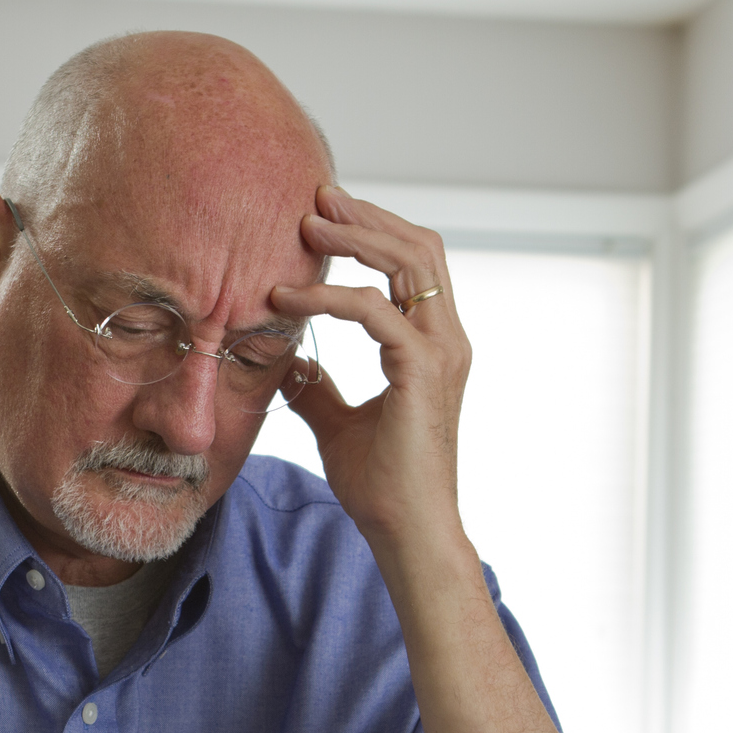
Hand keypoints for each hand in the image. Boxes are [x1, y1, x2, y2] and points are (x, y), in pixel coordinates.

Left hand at [270, 185, 473, 549]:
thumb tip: (285, 363)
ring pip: (408, 263)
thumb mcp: (337, 424)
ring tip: (306, 225)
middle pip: (419, 247)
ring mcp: (440, 353)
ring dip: (356, 237)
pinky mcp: (421, 371)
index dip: (374, 232)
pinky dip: (330, 295)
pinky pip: (374, 311)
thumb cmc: (381, 487)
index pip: (413, 265)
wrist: (406, 532)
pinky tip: (288, 297)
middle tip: (315, 199)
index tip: (322, 217)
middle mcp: (446, 340)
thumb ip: (318, 388)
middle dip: (367, 217)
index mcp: (433, 346)